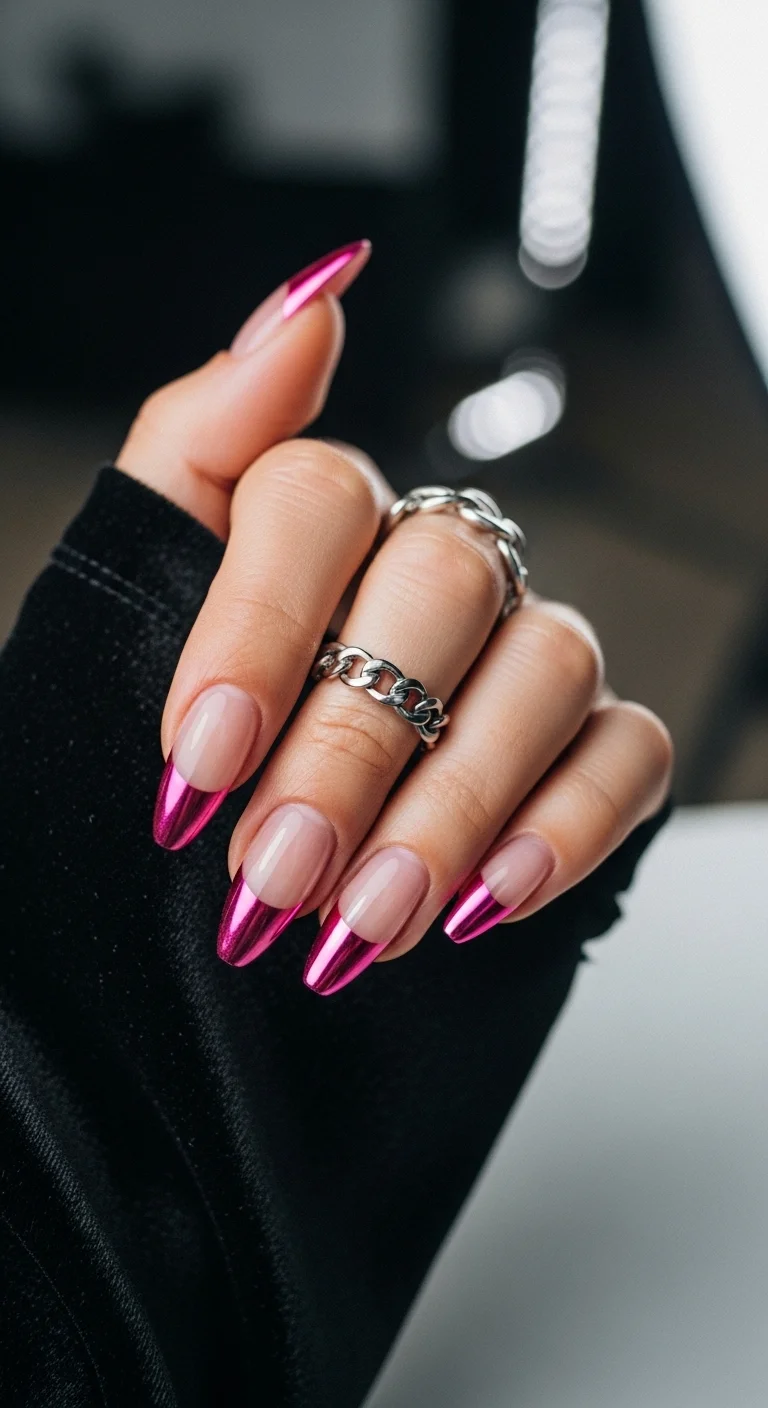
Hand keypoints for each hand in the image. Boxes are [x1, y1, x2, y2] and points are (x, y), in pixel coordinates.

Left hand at [118, 241, 672, 995]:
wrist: (247, 876)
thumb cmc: (194, 741)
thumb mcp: (137, 588)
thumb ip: (200, 441)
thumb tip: (308, 303)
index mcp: (325, 513)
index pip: (315, 498)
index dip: (256, 625)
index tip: (199, 760)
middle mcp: (441, 562)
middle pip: (441, 583)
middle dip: (350, 743)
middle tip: (276, 869)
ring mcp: (529, 645)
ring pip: (545, 667)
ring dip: (452, 803)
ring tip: (363, 918)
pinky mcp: (597, 738)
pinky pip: (630, 751)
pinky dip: (564, 825)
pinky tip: (483, 898)